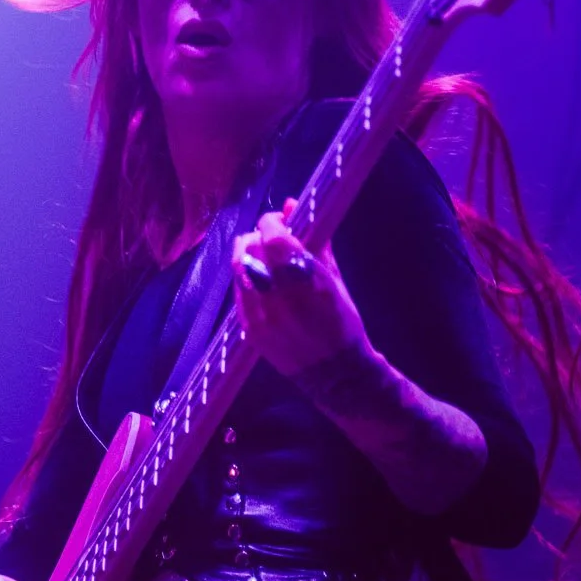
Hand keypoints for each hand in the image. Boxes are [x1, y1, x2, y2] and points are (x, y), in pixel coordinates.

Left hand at [231, 201, 366, 377]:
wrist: (335, 374)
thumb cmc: (342, 322)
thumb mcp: (335, 279)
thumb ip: (314, 242)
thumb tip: (293, 206)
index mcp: (308, 282)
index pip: (275, 237)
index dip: (271, 222)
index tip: (278, 221)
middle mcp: (282, 298)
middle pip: (251, 249)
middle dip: (258, 236)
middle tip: (269, 239)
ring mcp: (262, 316)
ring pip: (239, 268)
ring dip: (247, 255)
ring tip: (261, 258)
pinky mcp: (250, 330)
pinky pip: (238, 292)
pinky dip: (246, 278)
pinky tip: (259, 281)